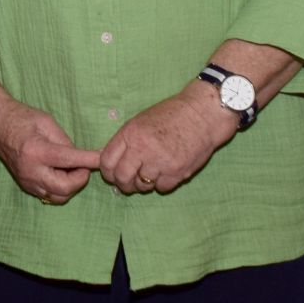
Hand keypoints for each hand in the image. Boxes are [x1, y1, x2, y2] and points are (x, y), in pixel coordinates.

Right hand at [0, 100, 102, 205]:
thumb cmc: (22, 118)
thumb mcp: (47, 122)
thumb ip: (65, 141)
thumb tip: (80, 157)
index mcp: (37, 151)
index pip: (70, 160)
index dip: (90, 160)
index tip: (103, 159)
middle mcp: (31, 171)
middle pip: (64, 188)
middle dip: (80, 179)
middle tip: (83, 165)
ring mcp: (27, 181)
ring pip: (58, 196)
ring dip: (71, 185)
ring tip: (71, 168)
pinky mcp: (26, 186)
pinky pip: (49, 195)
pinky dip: (60, 187)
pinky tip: (61, 173)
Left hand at [100, 85, 235, 194]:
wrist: (203, 114)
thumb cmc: (171, 115)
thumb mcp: (140, 122)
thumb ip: (123, 143)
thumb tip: (101, 159)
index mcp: (131, 133)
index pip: (107, 161)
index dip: (107, 171)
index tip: (113, 172)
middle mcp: (143, 148)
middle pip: (121, 178)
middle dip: (123, 183)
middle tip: (129, 180)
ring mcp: (161, 162)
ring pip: (141, 186)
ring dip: (144, 184)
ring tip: (152, 172)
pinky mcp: (178, 172)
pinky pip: (161, 188)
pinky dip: (162, 183)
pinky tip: (167, 171)